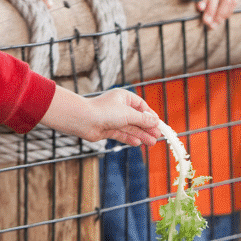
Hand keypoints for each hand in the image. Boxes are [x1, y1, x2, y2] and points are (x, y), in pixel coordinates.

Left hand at [41, 88, 161, 146]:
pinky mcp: (107, 129)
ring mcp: (113, 119)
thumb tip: (156, 122)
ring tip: (152, 143)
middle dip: (147, 128)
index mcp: (124, 97)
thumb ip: (143, 120)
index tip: (159, 123)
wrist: (82, 120)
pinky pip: (122, 134)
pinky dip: (130, 138)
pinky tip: (138, 143)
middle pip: (137, 118)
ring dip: (141, 135)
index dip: (150, 115)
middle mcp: (118, 107)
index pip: (141, 106)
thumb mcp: (128, 114)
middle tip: (157, 136)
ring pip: (130, 128)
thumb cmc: (104, 111)